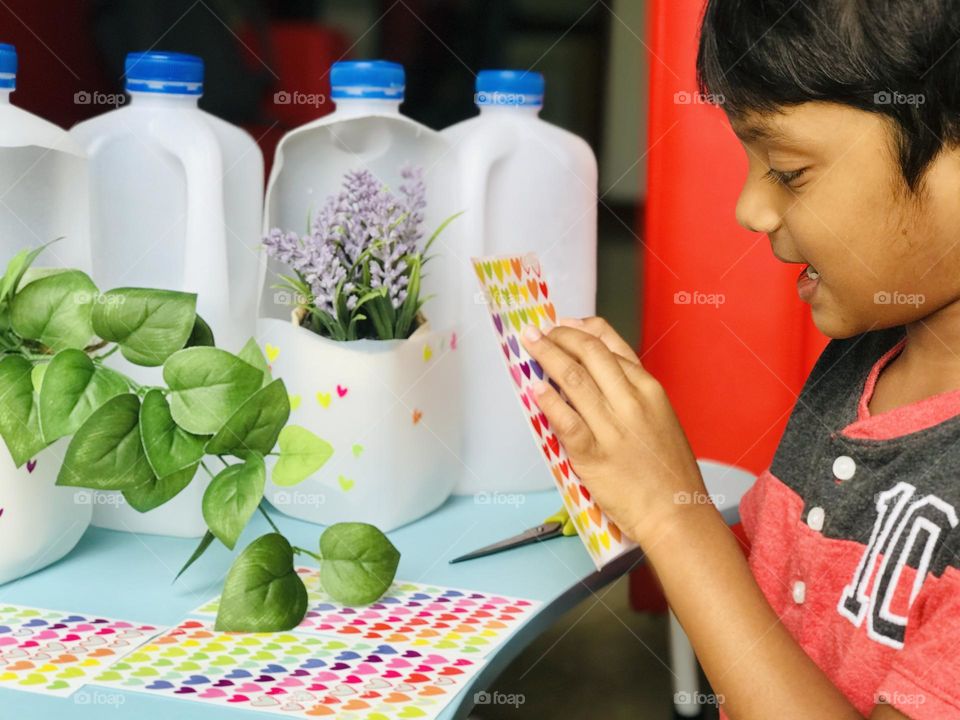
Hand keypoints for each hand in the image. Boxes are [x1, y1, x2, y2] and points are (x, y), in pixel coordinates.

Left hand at [520, 316, 711, 546]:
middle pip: (589, 353)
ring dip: (546, 357)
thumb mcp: (661, 418)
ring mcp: (613, 427)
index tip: (563, 323)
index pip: (611, 345)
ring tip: (530, 346)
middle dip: (559, 336)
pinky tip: (533, 388)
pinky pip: (566, 420)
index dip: (581, 329)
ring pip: (573, 379)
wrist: (677, 514)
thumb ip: (632, 392)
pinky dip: (547, 401)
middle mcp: (632, 402)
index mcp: (650, 390)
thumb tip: (597, 372)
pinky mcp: (595, 455)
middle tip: (538, 331)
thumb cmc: (669, 471)